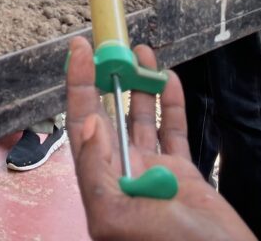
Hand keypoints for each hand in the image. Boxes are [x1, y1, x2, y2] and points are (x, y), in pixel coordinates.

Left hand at [66, 37, 253, 240]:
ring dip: (139, 84)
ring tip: (140, 52)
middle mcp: (122, 173)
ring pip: (140, 117)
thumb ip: (97, 171)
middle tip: (112, 44)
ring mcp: (152, 171)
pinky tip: (170, 79)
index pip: (82, 123)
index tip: (79, 49)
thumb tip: (88, 123)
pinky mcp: (182, 173)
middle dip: (107, 76)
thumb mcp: (117, 217)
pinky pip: (172, 130)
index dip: (78, 84)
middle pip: (108, 113)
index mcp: (101, 183)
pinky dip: (171, 104)